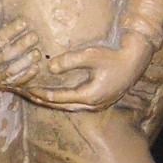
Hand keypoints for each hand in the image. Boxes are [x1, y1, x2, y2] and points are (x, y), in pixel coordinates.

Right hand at [0, 17, 42, 90]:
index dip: (9, 31)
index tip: (24, 22)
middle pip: (4, 55)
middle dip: (21, 45)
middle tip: (35, 36)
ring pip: (9, 70)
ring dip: (25, 61)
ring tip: (38, 53)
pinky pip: (13, 82)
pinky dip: (25, 75)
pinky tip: (36, 68)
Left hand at [25, 33, 153, 111]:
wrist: (135, 60)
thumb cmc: (113, 56)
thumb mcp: (91, 55)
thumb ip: (70, 60)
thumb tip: (50, 66)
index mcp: (89, 96)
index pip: (58, 98)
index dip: (42, 93)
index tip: (28, 88)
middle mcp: (92, 105)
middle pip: (61, 106)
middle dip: (44, 100)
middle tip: (27, 95)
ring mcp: (97, 105)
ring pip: (69, 107)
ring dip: (53, 102)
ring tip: (37, 96)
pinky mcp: (100, 101)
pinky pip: (77, 104)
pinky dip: (64, 100)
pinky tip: (56, 95)